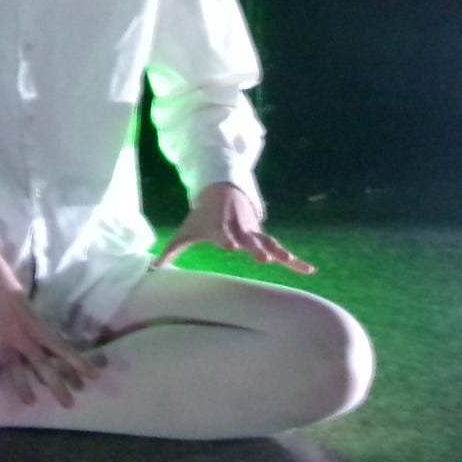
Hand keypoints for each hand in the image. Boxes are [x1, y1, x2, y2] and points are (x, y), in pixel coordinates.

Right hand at [0, 243, 102, 408]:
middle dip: (57, 386)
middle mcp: (26, 340)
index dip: (80, 362)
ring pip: (17, 372)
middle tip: (69, 404)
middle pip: (44, 366)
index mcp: (40, 330)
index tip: (95, 376)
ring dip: (23, 388)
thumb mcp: (35, 316)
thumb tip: (57, 352)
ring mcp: (6, 346)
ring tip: (29, 403)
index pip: (64, 349)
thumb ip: (43, 335)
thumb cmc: (15, 299)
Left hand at [155, 182, 315, 273]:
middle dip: (255, 248)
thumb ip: (172, 251)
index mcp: (219, 228)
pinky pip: (280, 249)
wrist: (221, 191)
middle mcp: (239, 230)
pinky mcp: (262, 236)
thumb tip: (152, 268)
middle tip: (263, 258)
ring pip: (268, 243)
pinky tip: (309, 270)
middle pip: (249, 239)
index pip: (222, 234)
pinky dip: (294, 260)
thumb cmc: (201, 217)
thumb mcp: (186, 231)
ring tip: (292, 262)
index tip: (230, 246)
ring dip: (280, 253)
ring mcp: (253, 232)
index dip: (226, 239)